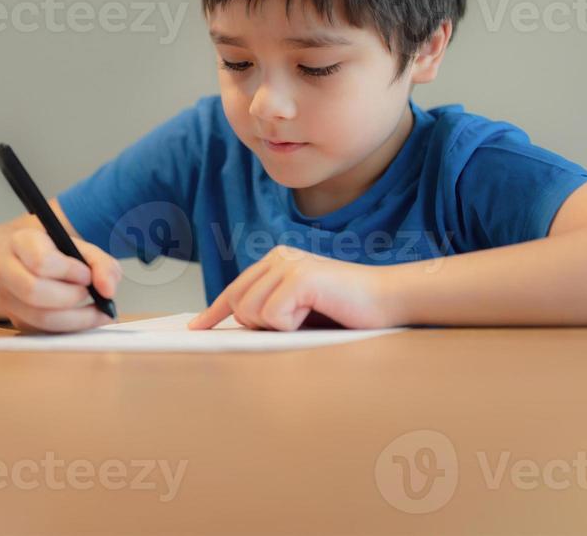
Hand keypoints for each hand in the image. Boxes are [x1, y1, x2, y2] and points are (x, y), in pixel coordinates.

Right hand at [0, 216, 121, 332]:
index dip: (69, 271)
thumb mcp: (81, 248)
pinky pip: (43, 331)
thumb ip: (101, 264)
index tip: (87, 274)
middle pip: (34, 292)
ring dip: (75, 318)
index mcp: (21, 242)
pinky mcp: (15, 319)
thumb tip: (108, 290)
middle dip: (70, 296)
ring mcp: (6, 297)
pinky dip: (70, 328)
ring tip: (95, 310)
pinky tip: (86, 318)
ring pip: (38, 317)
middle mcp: (6, 269)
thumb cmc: (56, 252)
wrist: (28, 259)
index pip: (40, 261)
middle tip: (88, 292)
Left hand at [187, 246, 395, 330]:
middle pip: (239, 306)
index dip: (214, 312)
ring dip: (279, 328)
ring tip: (310, 317)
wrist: (389, 301)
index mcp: (276, 261)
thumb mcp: (301, 311)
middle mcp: (278, 257)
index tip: (197, 328)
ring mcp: (288, 265)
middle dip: (260, 327)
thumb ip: (271, 312)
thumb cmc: (347, 312)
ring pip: (251, 314)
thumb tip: (235, 327)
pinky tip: (318, 313)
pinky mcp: (299, 277)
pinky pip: (273, 318)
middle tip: (299, 325)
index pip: (235, 290)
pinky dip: (293, 327)